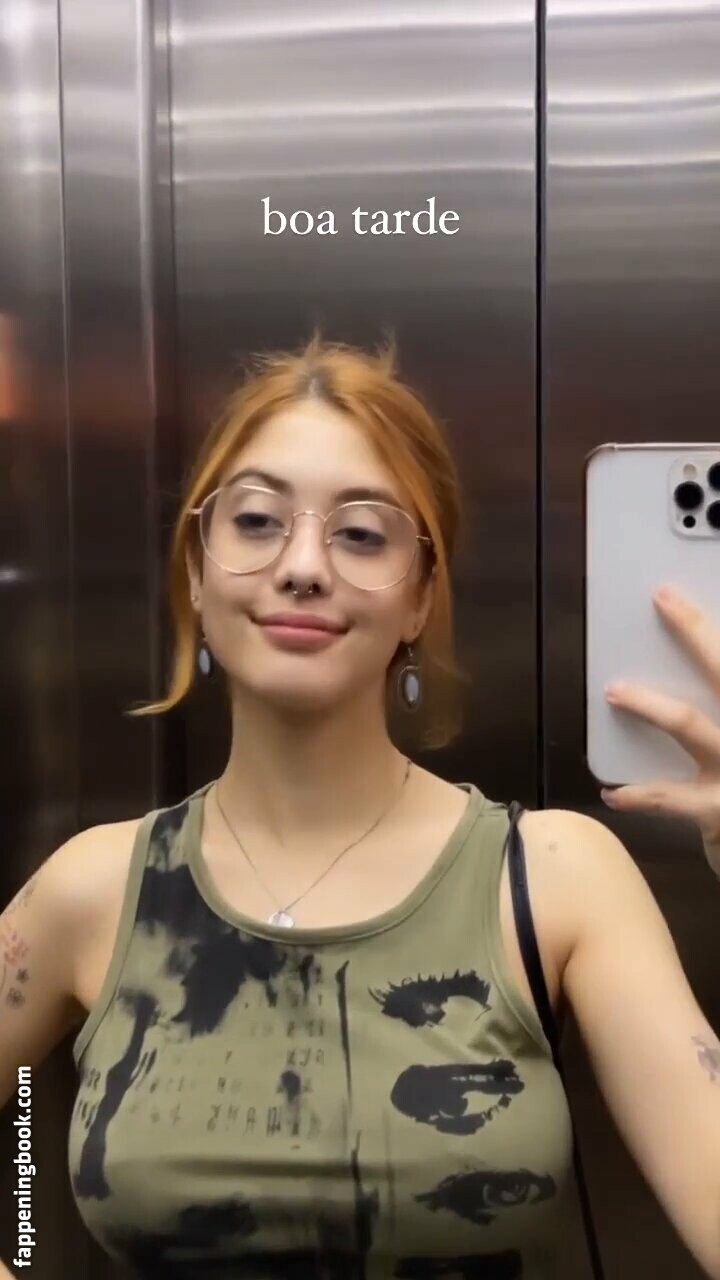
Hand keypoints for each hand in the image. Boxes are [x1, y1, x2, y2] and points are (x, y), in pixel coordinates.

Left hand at [599, 584, 719, 861]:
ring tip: (615, 689)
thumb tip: (697, 651)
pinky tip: (612, 792)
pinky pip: (668, 796)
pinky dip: (637, 795)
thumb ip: (716, 690)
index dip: (706, 624)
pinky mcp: (718, 808)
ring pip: (689, 722)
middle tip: (663, 598)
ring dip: (649, 703)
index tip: (678, 590)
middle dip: (696, 631)